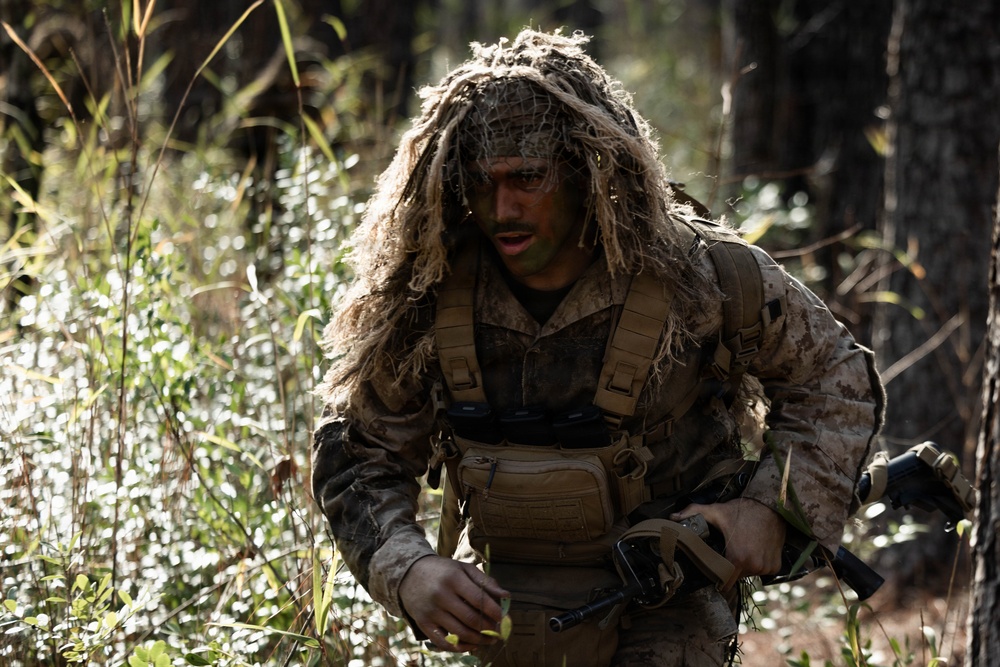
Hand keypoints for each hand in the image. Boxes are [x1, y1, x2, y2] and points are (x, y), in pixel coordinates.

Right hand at [399, 555, 509, 651]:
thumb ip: (485, 581)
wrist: (410, 573)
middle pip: (470, 619)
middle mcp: (441, 595)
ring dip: (478, 640)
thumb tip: (506, 596)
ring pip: (459, 633)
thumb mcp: (463, 568)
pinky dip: (459, 647)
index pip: (478, 599)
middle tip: (498, 632)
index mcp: (453, 578)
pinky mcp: (423, 623)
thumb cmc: (443, 571)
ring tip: (489, 640)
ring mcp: (431, 611)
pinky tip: (471, 645)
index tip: (504, 618)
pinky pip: (443, 642)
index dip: (494, 611)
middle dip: (488, 628)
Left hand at [671, 498, 785, 584]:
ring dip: (746, 565)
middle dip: (731, 568)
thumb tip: (673, 518)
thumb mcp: (716, 511)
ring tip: (743, 547)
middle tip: (729, 552)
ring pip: (750, 573)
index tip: (714, 573)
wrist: (771, 505)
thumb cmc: (743, 510)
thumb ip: (693, 513)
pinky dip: (760, 563)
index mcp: (738, 558)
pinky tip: (756, 549)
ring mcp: (767, 567)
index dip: (718, 579)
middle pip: (737, 576)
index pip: (724, 582)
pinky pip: (764, 570)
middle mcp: (754, 566)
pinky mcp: (776, 565)